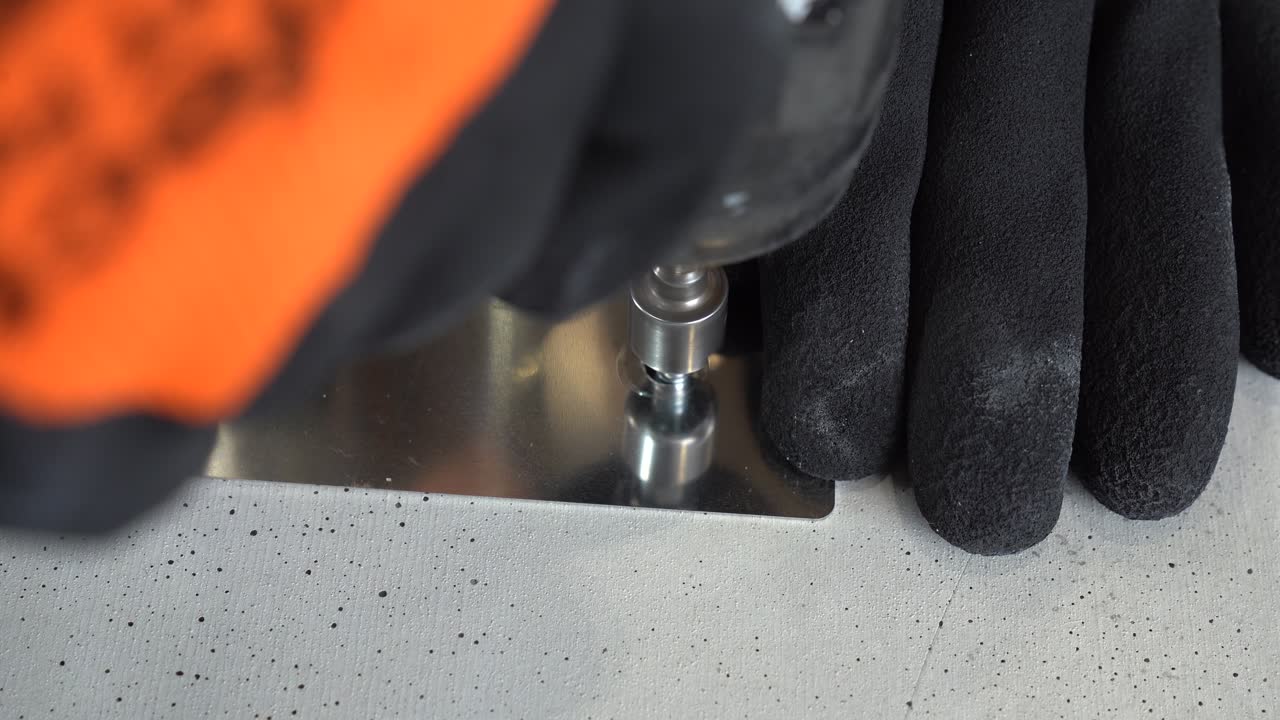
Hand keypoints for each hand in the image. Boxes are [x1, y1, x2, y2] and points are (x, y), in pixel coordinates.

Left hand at [753, 0, 1279, 553]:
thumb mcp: (801, 9)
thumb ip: (795, 104)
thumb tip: (744, 282)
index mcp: (874, 7)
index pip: (857, 174)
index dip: (847, 317)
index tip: (835, 433)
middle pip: (1008, 204)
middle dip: (998, 373)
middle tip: (991, 505)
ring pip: (1157, 174)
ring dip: (1154, 342)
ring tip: (1145, 475)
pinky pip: (1278, 102)